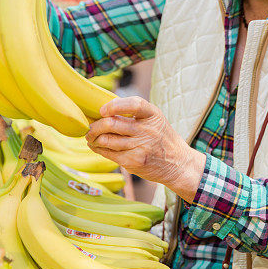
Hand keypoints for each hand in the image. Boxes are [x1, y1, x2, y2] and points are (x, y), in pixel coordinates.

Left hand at [86, 97, 205, 202]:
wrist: (178, 164)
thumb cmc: (161, 137)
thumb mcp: (155, 119)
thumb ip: (134, 112)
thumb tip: (103, 107)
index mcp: (153, 115)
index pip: (134, 104)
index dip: (114, 106)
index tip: (103, 110)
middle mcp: (147, 130)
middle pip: (112, 124)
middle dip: (95, 125)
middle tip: (90, 125)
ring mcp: (140, 147)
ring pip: (107, 140)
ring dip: (93, 137)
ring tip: (91, 136)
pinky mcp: (134, 162)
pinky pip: (109, 153)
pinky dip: (98, 148)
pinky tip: (97, 146)